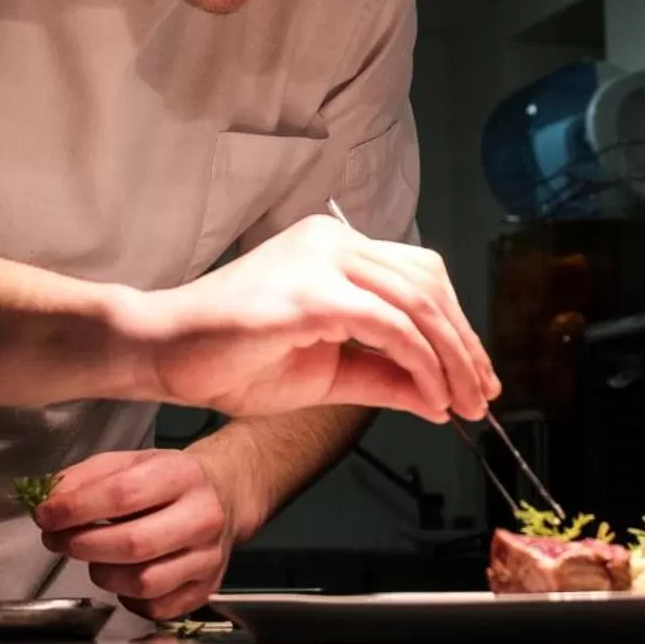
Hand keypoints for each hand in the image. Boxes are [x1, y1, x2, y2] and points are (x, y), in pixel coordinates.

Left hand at [34, 449, 237, 620]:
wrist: (224, 495)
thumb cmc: (168, 480)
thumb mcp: (130, 462)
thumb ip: (86, 478)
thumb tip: (50, 502)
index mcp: (182, 475)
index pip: (122, 494)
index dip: (76, 508)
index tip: (46, 514)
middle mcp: (202, 517)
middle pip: (134, 543)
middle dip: (82, 545)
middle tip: (57, 540)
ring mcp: (208, 558)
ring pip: (145, 582)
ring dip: (103, 574)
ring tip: (91, 557)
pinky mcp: (206, 589)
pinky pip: (156, 607)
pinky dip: (127, 597)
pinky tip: (121, 576)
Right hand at [119, 215, 497, 422]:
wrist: (162, 354)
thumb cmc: (229, 359)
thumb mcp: (325, 373)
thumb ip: (382, 375)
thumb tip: (439, 398)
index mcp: (333, 249)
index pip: (418, 276)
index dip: (456, 327)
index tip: (473, 379)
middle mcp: (332, 241)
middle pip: (429, 281)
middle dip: (465, 343)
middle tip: (482, 396)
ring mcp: (321, 260)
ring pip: (419, 301)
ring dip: (452, 358)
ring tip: (463, 402)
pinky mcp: (311, 292)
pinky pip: (390, 324)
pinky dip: (420, 362)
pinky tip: (430, 396)